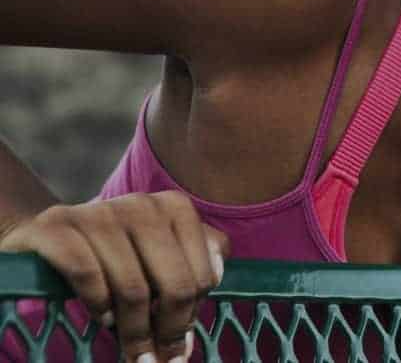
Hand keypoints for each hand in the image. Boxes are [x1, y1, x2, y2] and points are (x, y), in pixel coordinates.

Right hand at [0, 191, 228, 362]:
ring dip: (134, 330)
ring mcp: (99, 213)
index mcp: (175, 207)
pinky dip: (99, 306)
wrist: (47, 233)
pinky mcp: (57, 226)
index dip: (192, 315)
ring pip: (133, 288)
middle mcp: (142, 204)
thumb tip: (203, 311)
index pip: (202, 275)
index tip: (180, 341)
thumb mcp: (161, 252)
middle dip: (169, 331)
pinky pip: (89, 276)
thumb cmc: (116, 251)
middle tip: (157, 359)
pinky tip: (104, 319)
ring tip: (132, 349)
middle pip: (174, 284)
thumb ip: (192, 268)